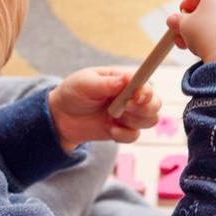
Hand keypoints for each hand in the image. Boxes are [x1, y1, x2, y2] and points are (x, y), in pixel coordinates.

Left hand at [47, 68, 161, 151]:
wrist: (60, 117)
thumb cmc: (73, 93)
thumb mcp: (85, 83)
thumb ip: (107, 83)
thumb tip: (127, 79)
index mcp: (124, 80)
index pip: (146, 83)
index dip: (146, 91)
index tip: (136, 96)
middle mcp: (131, 96)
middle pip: (155, 103)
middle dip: (145, 108)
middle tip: (126, 108)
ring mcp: (128, 114)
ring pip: (150, 120)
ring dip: (135, 120)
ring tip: (113, 117)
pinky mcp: (122, 130)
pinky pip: (135, 136)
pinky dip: (124, 134)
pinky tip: (110, 129)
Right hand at [166, 0, 215, 63]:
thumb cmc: (206, 36)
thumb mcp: (184, 26)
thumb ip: (177, 21)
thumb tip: (172, 21)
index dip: (187, 4)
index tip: (180, 16)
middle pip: (211, 5)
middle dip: (195, 20)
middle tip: (184, 35)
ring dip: (208, 29)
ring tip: (196, 46)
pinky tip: (215, 48)